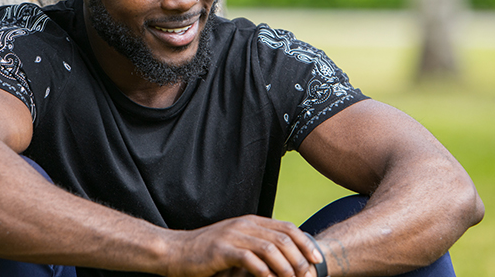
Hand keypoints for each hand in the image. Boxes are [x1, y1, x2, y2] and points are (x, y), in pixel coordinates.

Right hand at [163, 215, 321, 276]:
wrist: (177, 251)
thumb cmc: (208, 253)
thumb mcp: (236, 242)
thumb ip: (256, 243)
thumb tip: (284, 256)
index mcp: (251, 221)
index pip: (286, 228)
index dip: (305, 243)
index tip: (317, 259)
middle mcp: (245, 225)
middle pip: (283, 238)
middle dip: (300, 258)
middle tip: (307, 276)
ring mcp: (233, 235)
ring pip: (270, 248)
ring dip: (286, 267)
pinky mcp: (222, 249)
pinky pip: (250, 259)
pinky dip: (264, 272)